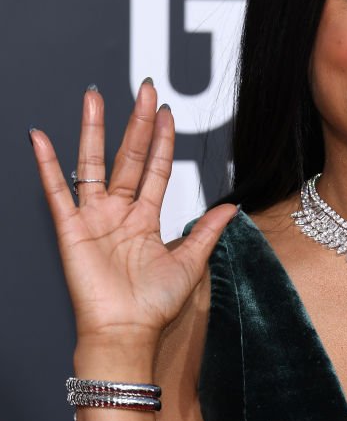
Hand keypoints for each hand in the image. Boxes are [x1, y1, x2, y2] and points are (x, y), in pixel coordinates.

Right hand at [29, 81, 237, 347]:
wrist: (126, 332)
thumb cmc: (153, 306)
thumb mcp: (190, 263)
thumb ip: (208, 232)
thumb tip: (231, 206)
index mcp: (145, 220)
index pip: (154, 169)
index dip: (161, 141)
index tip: (167, 112)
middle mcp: (119, 213)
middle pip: (128, 157)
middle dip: (136, 123)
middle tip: (144, 89)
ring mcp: (94, 218)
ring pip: (93, 164)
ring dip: (94, 130)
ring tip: (94, 97)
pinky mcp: (71, 229)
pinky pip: (57, 191)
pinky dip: (47, 165)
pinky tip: (41, 138)